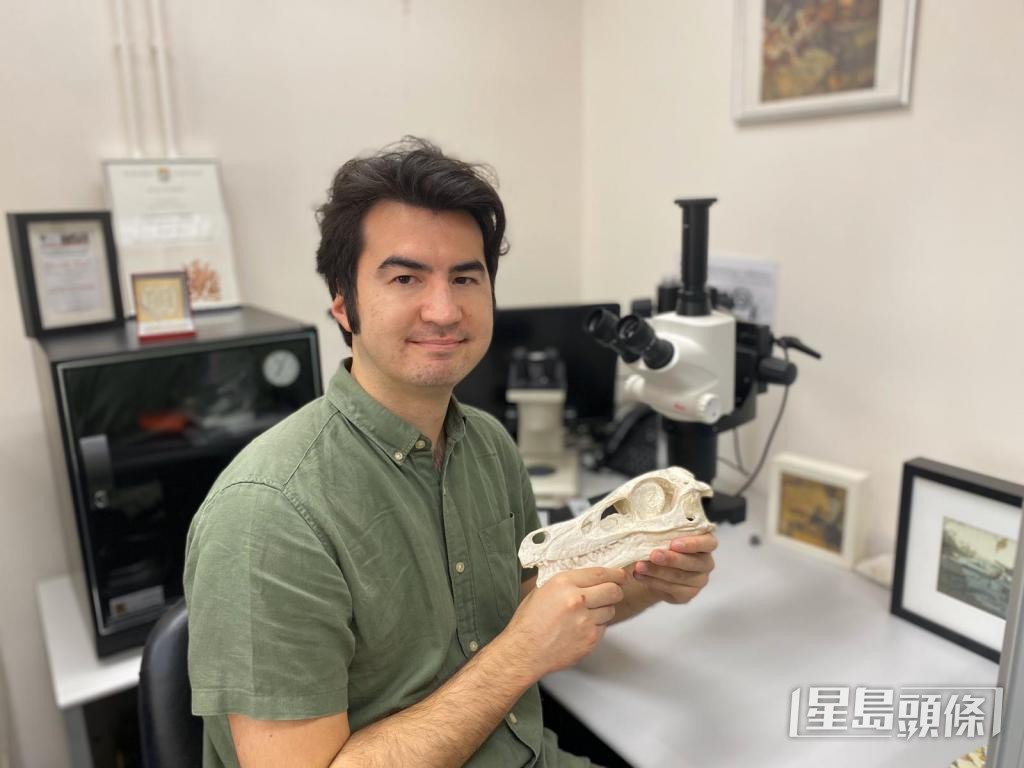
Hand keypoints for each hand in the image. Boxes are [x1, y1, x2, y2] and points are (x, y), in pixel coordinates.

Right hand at [501, 567, 626, 678]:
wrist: (524, 652)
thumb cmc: (529, 623)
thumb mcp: (542, 591)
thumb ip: (566, 583)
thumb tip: (587, 578)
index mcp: (563, 583)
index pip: (599, 573)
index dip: (615, 574)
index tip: (621, 575)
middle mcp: (577, 600)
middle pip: (613, 591)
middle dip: (616, 591)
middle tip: (613, 592)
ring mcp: (585, 621)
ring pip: (610, 610)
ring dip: (604, 610)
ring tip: (587, 614)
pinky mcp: (590, 639)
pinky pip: (603, 628)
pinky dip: (596, 626)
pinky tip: (580, 628)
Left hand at [631, 532, 716, 604]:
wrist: (654, 567)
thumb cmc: (662, 544)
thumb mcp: (665, 533)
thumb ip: (664, 529)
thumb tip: (650, 524)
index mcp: (705, 542)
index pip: (708, 543)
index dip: (692, 544)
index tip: (674, 544)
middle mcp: (706, 563)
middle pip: (693, 562)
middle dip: (671, 559)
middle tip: (654, 555)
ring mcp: (699, 580)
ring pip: (680, 577)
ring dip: (657, 571)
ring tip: (640, 566)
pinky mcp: (687, 594)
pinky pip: (672, 589)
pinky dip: (653, 581)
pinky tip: (641, 575)